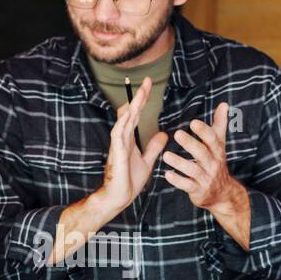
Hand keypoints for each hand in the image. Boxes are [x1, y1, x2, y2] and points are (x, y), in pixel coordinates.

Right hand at [96, 76, 167, 217]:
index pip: (135, 114)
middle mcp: (122, 139)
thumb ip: (153, 147)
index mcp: (129, 139)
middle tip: (147, 81)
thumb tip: (163, 133)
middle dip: (138, 97)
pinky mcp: (116, 154)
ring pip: (124, 120)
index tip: (149, 85)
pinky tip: (128, 114)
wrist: (118, 198)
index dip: (142, 100)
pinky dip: (122, 123)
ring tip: (141, 93)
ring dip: (132, 106)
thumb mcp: (147, 161)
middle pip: (130, 112)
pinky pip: (118, 135)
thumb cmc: (129, 181)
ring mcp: (118, 145)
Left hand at [161, 102, 244, 212]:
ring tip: (166, 155)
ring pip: (193, 169)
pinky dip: (177, 180)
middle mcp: (212, 164)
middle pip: (202, 153)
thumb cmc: (216, 163)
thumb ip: (220, 124)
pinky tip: (167, 174)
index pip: (213, 139)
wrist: (222, 194)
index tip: (194, 122)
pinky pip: (187, 185)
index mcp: (217, 151)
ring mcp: (205, 178)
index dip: (204, 131)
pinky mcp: (198, 190)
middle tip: (177, 134)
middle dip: (190, 144)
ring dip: (179, 162)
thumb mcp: (220, 144)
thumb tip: (224, 104)